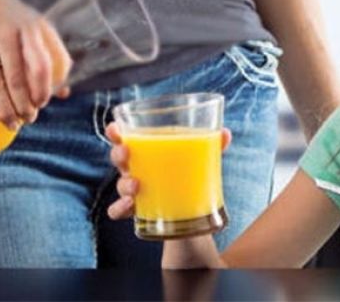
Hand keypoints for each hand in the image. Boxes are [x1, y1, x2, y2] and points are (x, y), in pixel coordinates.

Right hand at [0, 0, 72, 127]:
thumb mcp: (27, 25)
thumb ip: (45, 54)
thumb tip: (64, 91)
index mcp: (33, 23)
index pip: (49, 61)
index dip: (48, 86)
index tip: (44, 102)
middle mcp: (12, 27)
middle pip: (22, 76)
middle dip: (26, 104)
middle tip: (27, 120)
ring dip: (5, 107)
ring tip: (10, 123)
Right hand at [105, 122, 232, 221]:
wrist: (190, 209)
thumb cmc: (189, 173)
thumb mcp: (201, 157)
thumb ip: (212, 145)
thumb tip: (224, 133)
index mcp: (149, 151)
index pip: (128, 137)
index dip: (116, 132)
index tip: (115, 128)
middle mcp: (137, 168)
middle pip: (120, 158)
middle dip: (118, 153)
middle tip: (127, 152)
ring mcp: (135, 190)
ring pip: (120, 184)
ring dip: (124, 183)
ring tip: (136, 185)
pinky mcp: (138, 210)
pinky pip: (119, 211)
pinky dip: (119, 208)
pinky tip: (129, 206)